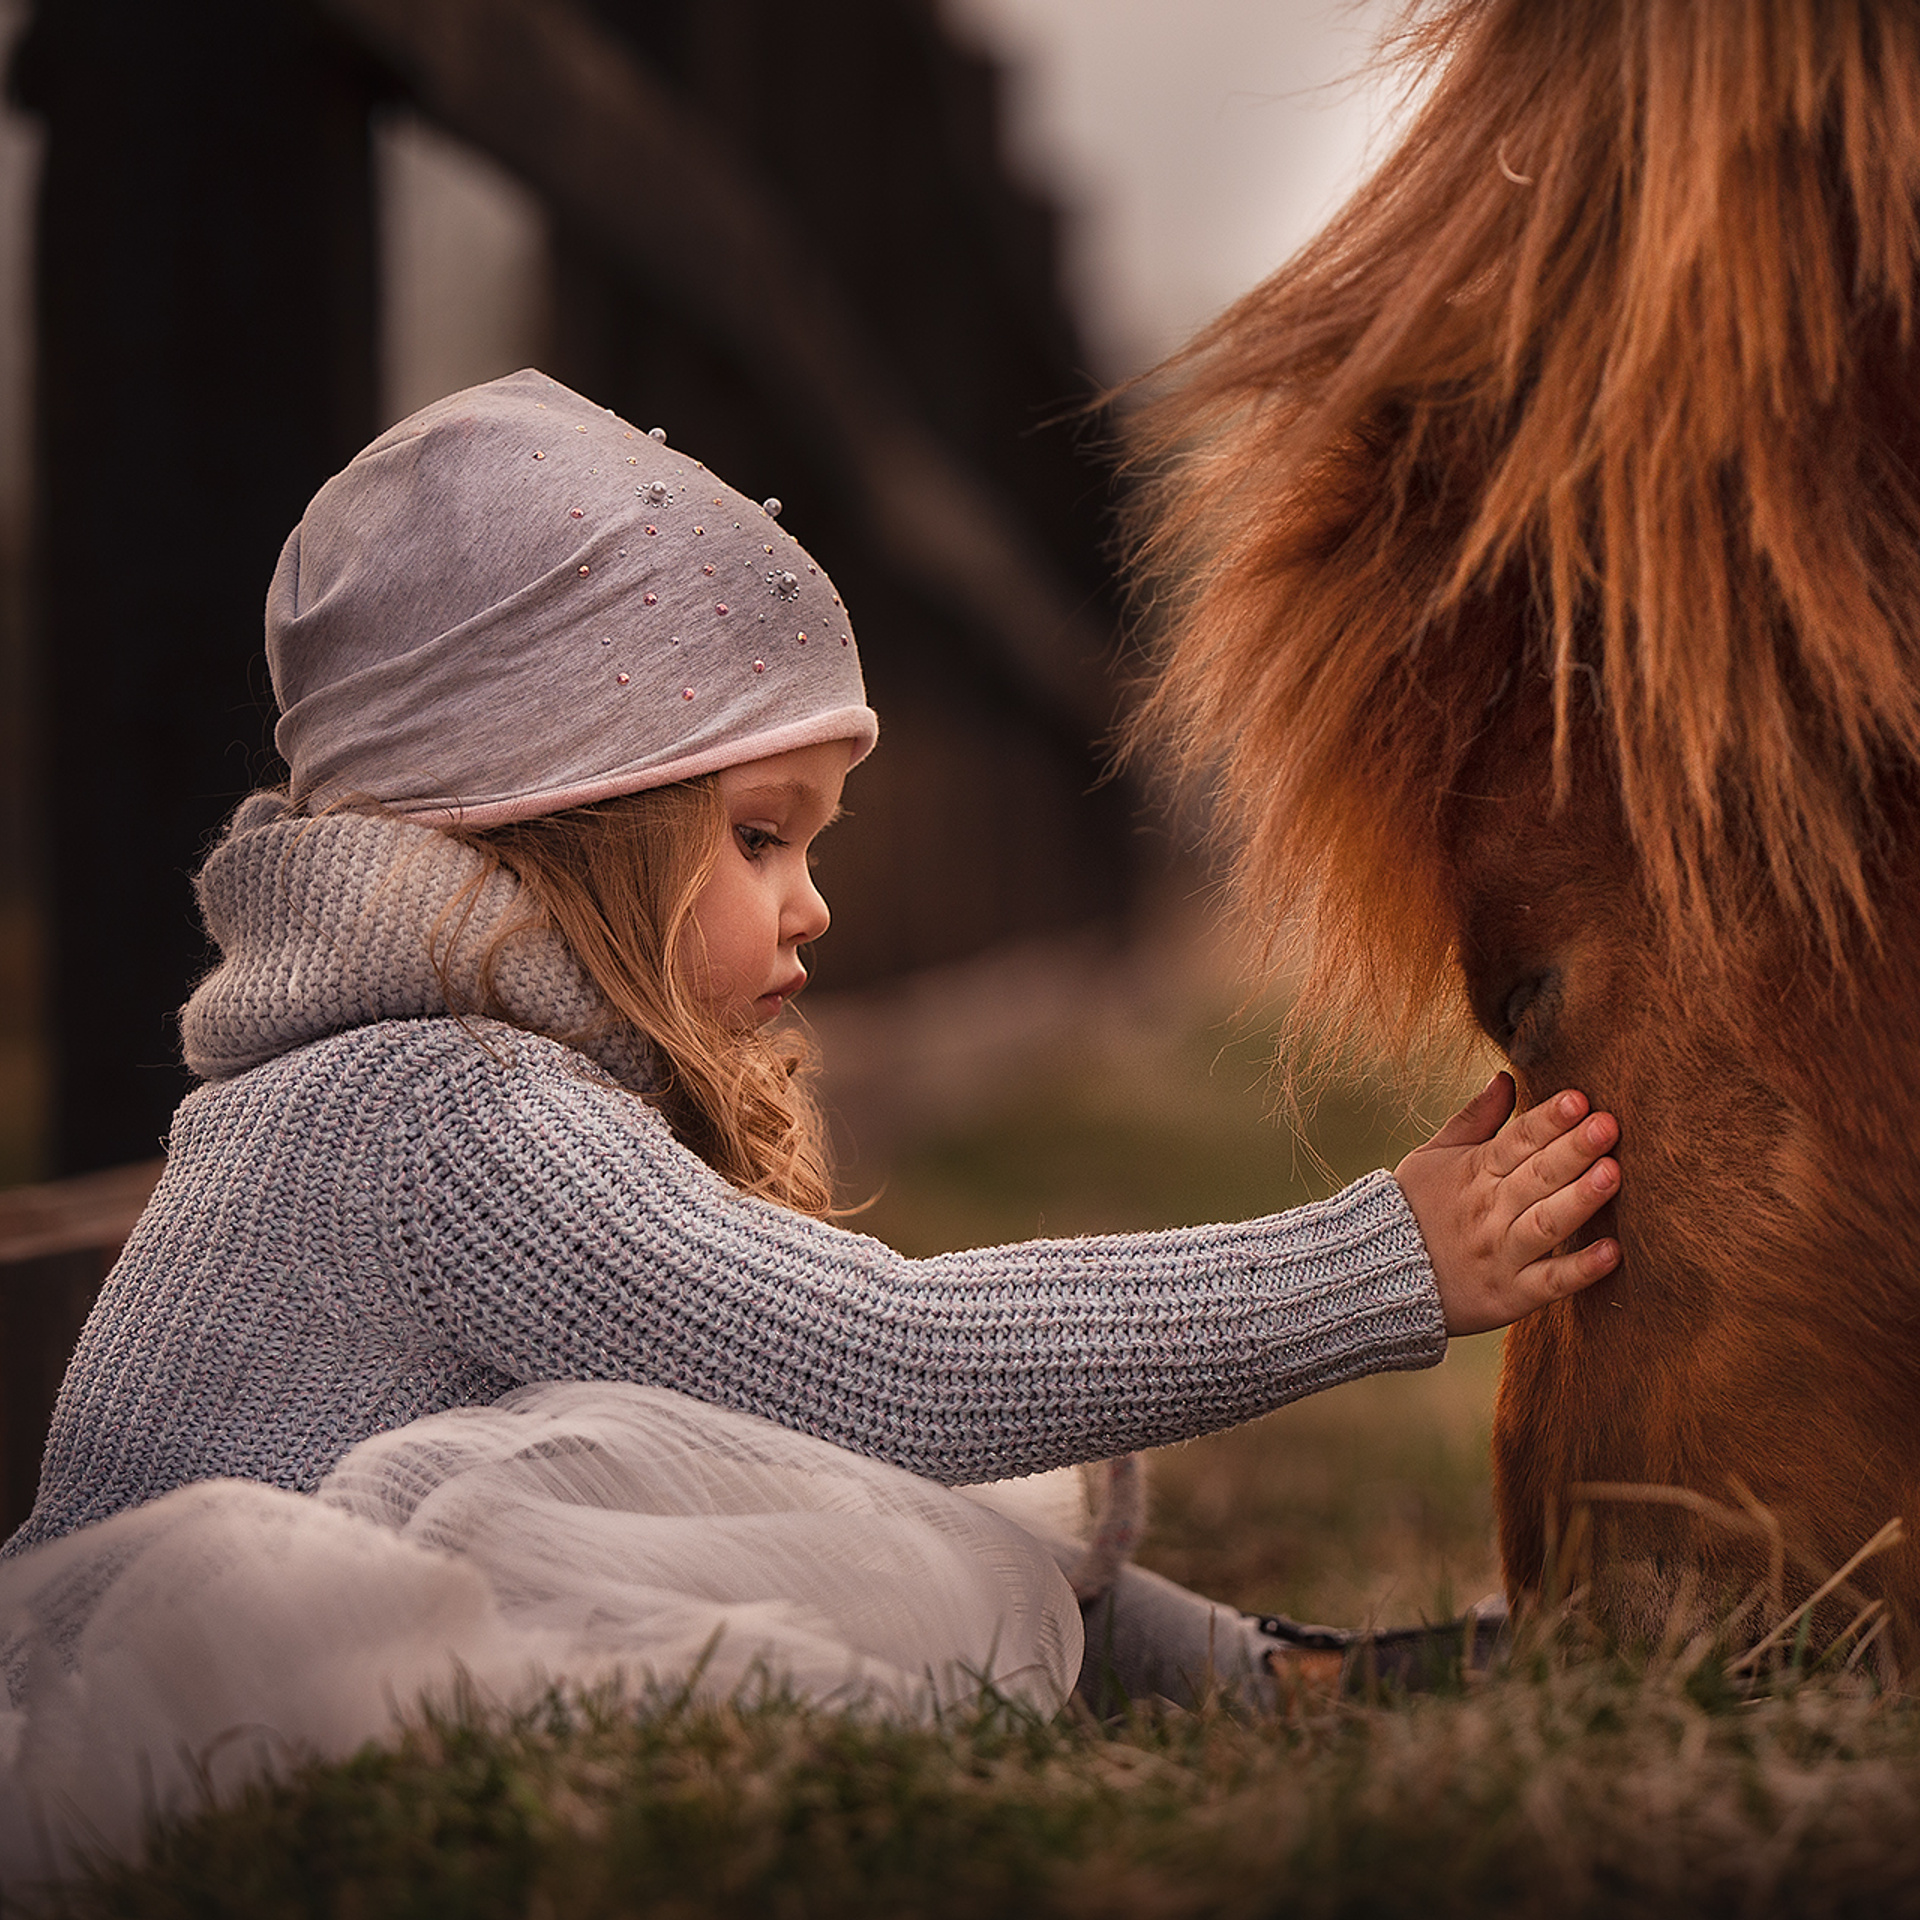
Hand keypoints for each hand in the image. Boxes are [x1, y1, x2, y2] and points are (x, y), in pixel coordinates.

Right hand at [1393, 1072, 1619, 1335]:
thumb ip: (1474, 1119)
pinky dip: (1580, 1270)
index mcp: (1474, 1172)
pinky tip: (1613, 1252)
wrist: (1378, 1275)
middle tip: (1608, 1126)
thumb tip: (1506, 1077)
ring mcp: (1500, 1254)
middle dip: (1573, 1150)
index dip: (1547, 1120)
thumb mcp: (1433, 1156)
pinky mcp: (1511, 1296)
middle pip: (1536, 1176)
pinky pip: (1549, 1282)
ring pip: (1545, 1224)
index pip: (1516, 1140)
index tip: (1579, 1099)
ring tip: (1612, 1175)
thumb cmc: (1414, 1208)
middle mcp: (1488, 1211)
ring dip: (1579, 1200)